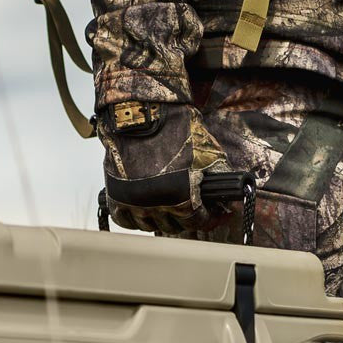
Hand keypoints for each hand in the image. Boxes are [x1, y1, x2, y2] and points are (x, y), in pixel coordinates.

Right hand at [100, 102, 230, 234]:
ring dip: (161, 219)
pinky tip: (144, 211)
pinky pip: (125, 221)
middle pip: (174, 226)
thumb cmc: (174, 130)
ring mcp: (134, 203)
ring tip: (167, 209)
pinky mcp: (116, 196)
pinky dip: (135, 220)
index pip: (198, 222)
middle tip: (189, 208)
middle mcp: (157, 205)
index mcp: (181, 198)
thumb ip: (218, 178)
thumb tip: (225, 196)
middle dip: (186, 218)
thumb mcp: (209, 154)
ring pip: (149, 226)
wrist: (142, 116)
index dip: (210, 219)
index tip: (213, 215)